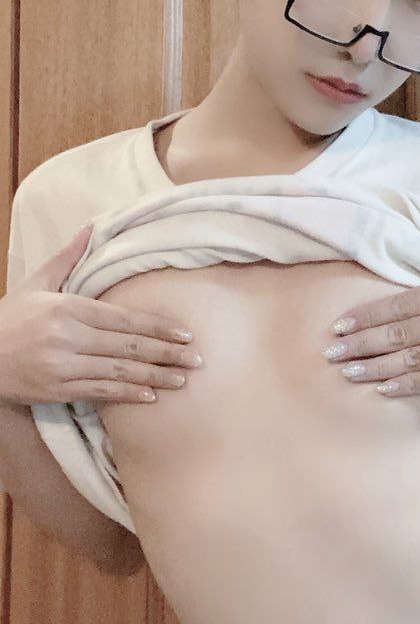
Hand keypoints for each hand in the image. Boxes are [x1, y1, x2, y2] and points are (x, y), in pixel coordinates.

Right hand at [0, 225, 200, 405]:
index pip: (124, 319)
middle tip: (196, 359)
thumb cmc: (9, 317)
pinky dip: (127, 395)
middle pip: (128, 347)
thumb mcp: (36, 283)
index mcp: (67, 309)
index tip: (184, 333)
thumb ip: (68, 258)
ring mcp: (63, 367)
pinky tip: (150, 396)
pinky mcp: (58, 391)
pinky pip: (100, 393)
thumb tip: (92, 227)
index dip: (157, 327)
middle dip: (166, 354)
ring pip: (119, 372)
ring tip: (182, 379)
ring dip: (154, 377)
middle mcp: (68, 339)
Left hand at [323, 219, 419, 395]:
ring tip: (346, 372)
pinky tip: (383, 388)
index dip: (368, 316)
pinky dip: (407, 384)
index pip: (402, 302)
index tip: (340, 324)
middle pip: (401, 332)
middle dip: (361, 343)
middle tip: (329, 352)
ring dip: (375, 367)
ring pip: (413, 358)